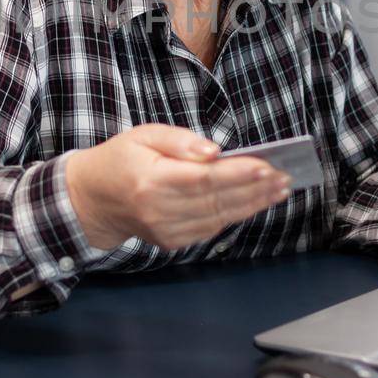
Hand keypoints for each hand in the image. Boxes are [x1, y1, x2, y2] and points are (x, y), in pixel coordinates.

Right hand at [64, 124, 289, 251]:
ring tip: (278, 189)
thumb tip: (215, 151)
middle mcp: (159, 210)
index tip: (267, 166)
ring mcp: (165, 230)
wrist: (93, 199)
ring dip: (252, 204)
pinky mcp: (170, 242)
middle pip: (217, 200)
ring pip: (219, 218)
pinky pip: (210, 229)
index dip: (238, 173)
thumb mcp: (143, 135)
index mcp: (150, 180)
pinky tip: (254, 202)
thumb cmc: (120, 160)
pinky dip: (234, 215)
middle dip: (255, 188)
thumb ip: (179, 140)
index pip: (204, 178)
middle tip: (285, 176)